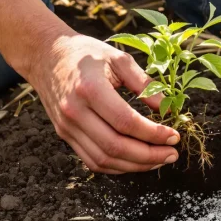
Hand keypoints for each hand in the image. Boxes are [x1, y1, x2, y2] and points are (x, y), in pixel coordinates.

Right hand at [28, 34, 179, 173]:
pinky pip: (92, 161)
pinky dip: (117, 167)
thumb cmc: (85, 53)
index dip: (154, 134)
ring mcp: (67, 127)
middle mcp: (75, 112)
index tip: (174, 136)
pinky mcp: (65, 135)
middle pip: (115, 147)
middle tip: (172, 154)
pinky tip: (137, 161)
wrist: (45, 55)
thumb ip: (144, 82)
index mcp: (90, 89)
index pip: (126, 122)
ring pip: (104, 160)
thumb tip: (167, 107)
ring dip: (135, 166)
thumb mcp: (118, 58)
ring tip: (159, 160)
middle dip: (149, 156)